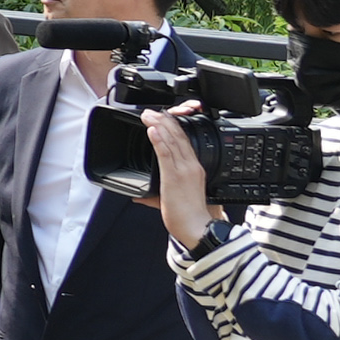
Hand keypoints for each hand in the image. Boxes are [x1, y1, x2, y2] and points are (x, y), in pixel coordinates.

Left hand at [144, 99, 213, 246]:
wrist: (199, 228)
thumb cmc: (192, 217)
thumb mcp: (174, 200)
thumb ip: (156, 197)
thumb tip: (140, 198)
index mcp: (194, 168)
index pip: (185, 141)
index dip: (174, 127)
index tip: (163, 118)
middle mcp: (191, 166)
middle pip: (179, 136)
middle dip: (165, 120)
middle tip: (152, 111)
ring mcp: (184, 170)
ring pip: (173, 141)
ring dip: (159, 125)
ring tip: (149, 115)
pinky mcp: (174, 177)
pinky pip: (166, 154)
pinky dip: (159, 140)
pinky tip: (152, 130)